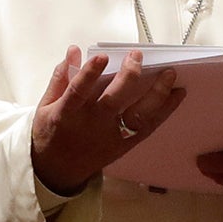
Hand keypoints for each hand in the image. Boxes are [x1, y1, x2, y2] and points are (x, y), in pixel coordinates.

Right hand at [30, 47, 185, 195]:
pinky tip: (176, 95)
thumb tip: (73, 50)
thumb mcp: (45, 106)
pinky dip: (164, 111)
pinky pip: (147, 128)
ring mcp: (110, 137)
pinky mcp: (124, 146)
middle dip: (128, 77)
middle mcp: (91, 126)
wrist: (58, 171)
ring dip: (156, 95)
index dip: (89, 74)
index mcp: (66, 115)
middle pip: (113, 102)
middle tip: (137, 56)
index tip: (101, 56)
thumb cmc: (52, 132)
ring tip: (170, 74)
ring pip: (137, 116)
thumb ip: (60, 78)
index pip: (78, 92)